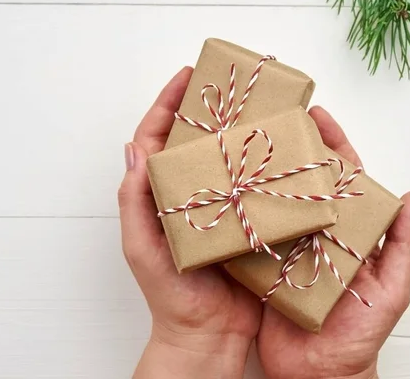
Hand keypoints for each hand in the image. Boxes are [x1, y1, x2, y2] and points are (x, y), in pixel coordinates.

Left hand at [118, 67, 261, 378]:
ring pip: (228, 159)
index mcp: (161, 196)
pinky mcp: (247, 221)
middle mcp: (191, 194)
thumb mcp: (142, 246)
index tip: (185, 77)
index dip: (168, 104)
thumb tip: (133, 148)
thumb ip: (136, 200)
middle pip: (196, 141)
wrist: (209, 333)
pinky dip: (262, 166)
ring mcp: (221, 206)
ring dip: (239, 132)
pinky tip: (276, 150)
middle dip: (208, 109)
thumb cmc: (171, 294)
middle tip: (228, 84)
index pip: (158, 139)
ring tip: (256, 107)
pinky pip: (254, 186)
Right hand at [256, 106, 409, 378]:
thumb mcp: (392, 288)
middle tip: (275, 119)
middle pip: (305, 181)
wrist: (321, 373)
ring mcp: (288, 246)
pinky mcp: (263, 265)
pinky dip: (242, 211)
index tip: (318, 116)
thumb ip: (402, 244)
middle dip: (293, 148)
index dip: (334, 145)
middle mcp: (316, 231)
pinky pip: (253, 233)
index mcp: (349, 231)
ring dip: (264, 174)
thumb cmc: (362, 334)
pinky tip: (229, 189)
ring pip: (276, 201)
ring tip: (246, 144)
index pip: (343, 178)